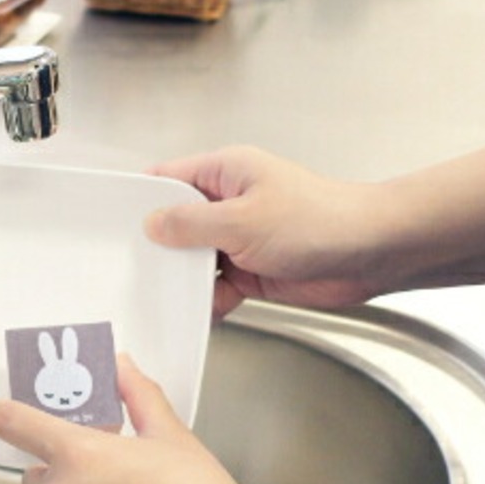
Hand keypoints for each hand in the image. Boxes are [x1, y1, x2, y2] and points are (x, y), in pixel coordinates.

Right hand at [146, 145, 386, 318]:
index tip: (112, 222)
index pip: (167, 179)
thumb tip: (153, 225)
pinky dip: (206, 300)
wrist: (371, 253)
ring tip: (162, 294)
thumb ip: (191, 224)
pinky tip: (197, 311)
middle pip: (175, 223)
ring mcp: (239, 238)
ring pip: (193, 259)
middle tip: (132, 266)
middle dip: (158, 247)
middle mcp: (229, 203)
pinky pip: (215, 286)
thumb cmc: (319, 220)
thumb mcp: (242, 219)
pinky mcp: (251, 270)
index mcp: (224, 173)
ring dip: (183, 279)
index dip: (140, 200)